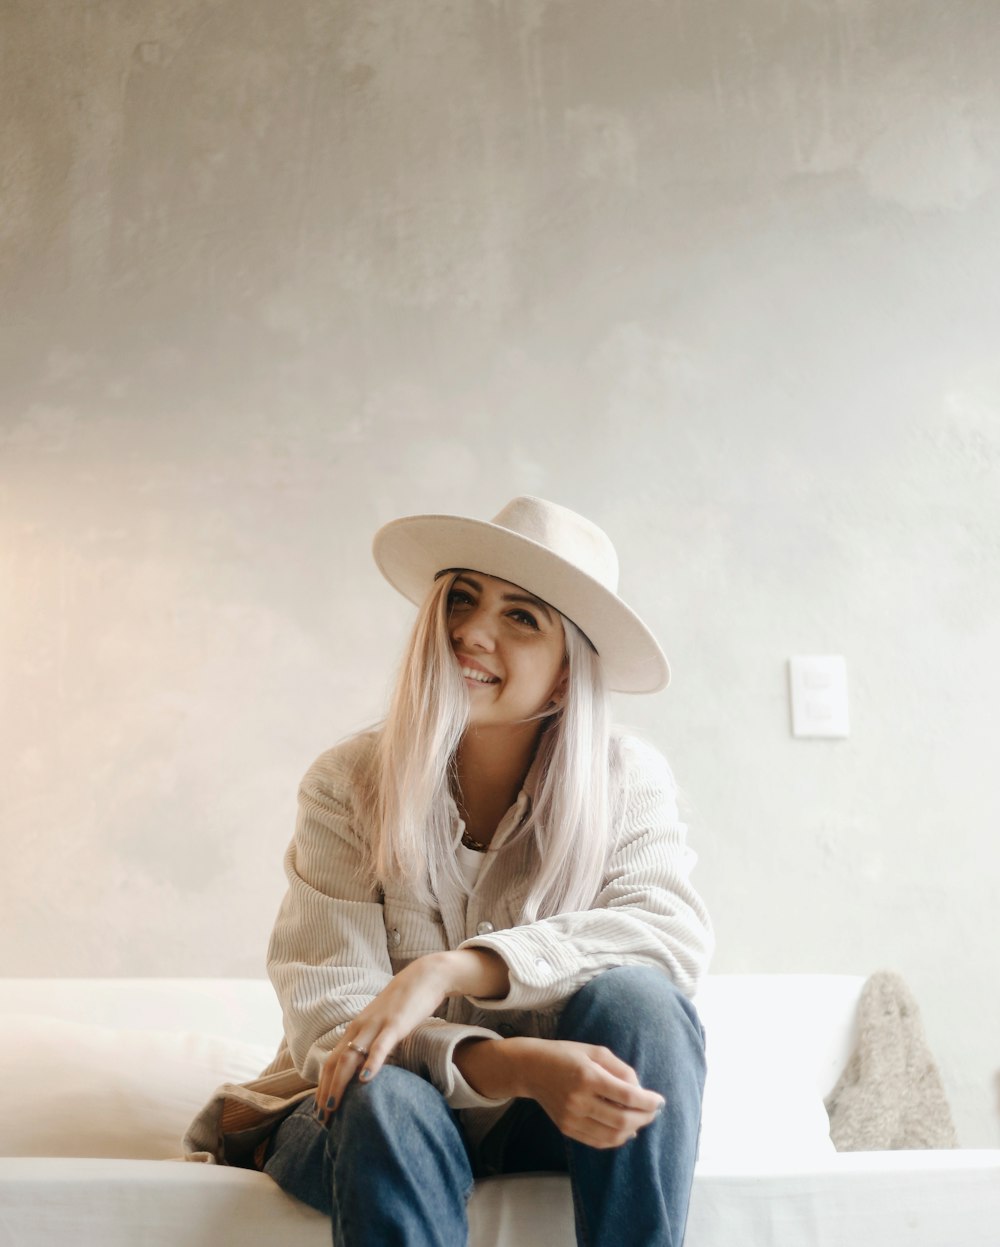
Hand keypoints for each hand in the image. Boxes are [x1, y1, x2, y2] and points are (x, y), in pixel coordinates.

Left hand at [315, 949, 507, 1121]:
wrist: (425, 976)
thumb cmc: (405, 1003)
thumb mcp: (383, 1025)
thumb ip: (373, 1043)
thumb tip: (367, 1069)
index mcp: (355, 1029)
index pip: (331, 1061)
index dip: (323, 1087)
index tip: (320, 1111)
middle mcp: (359, 1027)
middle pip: (334, 1063)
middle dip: (325, 1092)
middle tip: (322, 1119)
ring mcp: (376, 1025)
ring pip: (350, 1057)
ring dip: (339, 1084)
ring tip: (333, 1107)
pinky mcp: (395, 1024)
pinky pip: (380, 1046)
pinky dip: (371, 1063)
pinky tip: (365, 1080)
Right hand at [457, 1036, 663, 1148]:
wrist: (531, 1068)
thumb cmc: (567, 1054)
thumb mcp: (595, 1051)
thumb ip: (620, 1069)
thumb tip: (640, 1091)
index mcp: (588, 1076)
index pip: (627, 1095)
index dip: (648, 1101)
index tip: (661, 1100)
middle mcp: (579, 1100)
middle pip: (623, 1119)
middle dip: (645, 1117)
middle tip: (654, 1111)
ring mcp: (572, 1117)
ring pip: (612, 1135)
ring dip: (633, 1129)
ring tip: (642, 1119)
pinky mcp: (567, 1129)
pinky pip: (599, 1141)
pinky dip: (617, 1139)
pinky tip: (626, 1130)